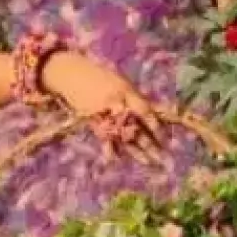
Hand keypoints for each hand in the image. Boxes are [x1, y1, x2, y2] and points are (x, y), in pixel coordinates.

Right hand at [41, 51, 164, 158]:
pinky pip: (104, 137)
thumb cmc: (101, 76)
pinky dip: (110, 149)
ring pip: (121, 136)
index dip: (155, 125)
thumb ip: (136, 97)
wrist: (71, 74)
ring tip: (147, 162)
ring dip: (135, 151)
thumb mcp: (122, 82)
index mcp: (126, 91)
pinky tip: (117, 160)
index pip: (144, 111)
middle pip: (135, 126)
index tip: (166, 138)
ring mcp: (103, 114)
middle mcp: (116, 104)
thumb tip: (157, 111)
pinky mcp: (92, 121)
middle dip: (149, 143)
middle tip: (162, 157)